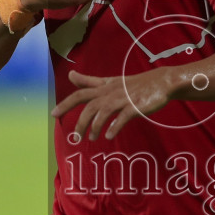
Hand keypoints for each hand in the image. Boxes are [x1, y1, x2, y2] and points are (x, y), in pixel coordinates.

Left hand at [50, 69, 173, 140]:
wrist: (161, 82)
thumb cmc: (134, 84)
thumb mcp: (110, 81)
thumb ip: (89, 80)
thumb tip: (70, 75)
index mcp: (104, 87)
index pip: (80, 93)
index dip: (66, 103)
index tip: (53, 114)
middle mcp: (111, 92)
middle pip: (89, 105)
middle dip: (79, 121)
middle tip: (74, 136)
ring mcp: (123, 99)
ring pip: (103, 111)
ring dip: (95, 126)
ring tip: (91, 138)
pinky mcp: (136, 106)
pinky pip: (123, 117)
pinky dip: (115, 126)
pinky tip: (109, 136)